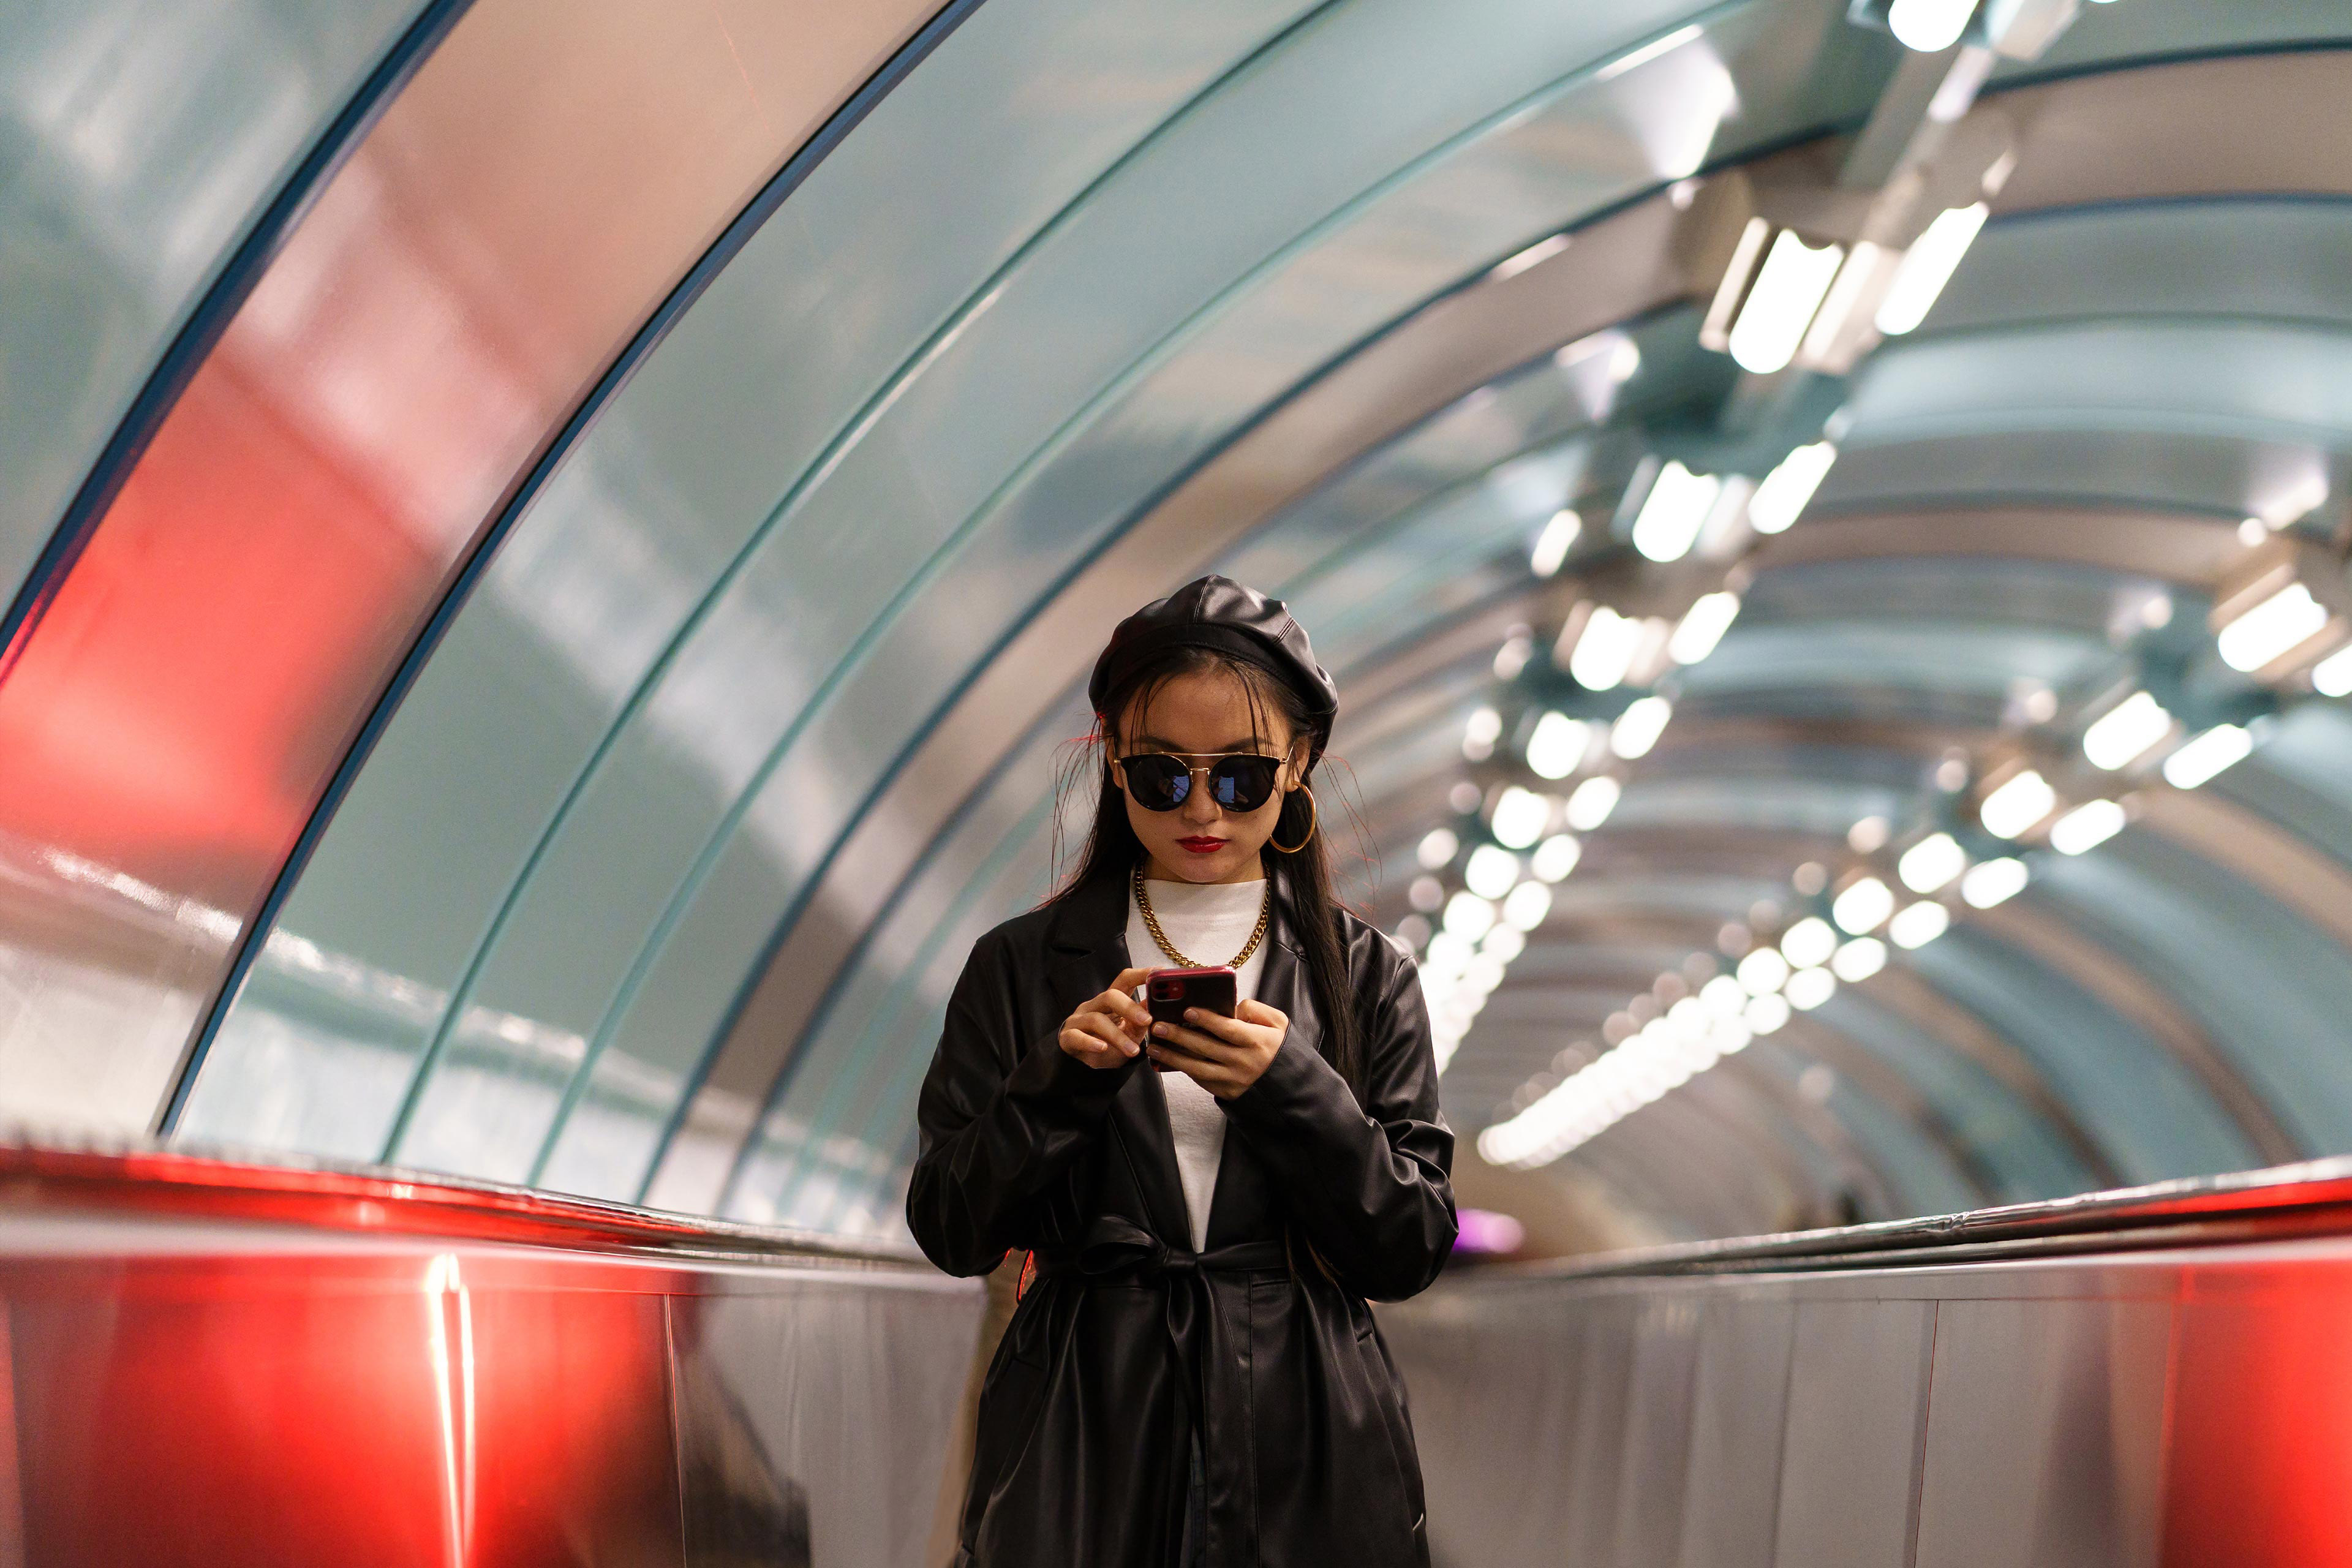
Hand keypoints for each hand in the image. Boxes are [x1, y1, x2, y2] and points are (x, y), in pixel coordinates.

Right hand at [1058, 967, 1152, 1068]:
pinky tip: (1102, 1048)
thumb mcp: (1131, 1033)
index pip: (1124, 980)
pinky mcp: (1067, 1037)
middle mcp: (1094, 1006)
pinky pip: (1077, 1036)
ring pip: (1096, 1020)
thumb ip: (1142, 1021)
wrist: (1086, 1065)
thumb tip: (1158, 1005)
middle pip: (1109, 996)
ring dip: (1117, 1036)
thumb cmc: (1110, 1044)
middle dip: (1129, 1007)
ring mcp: (1079, 1020)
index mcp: (1111, 1001)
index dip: (1141, 975)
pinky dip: (1090, 1042)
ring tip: (1133, 1051)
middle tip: (1147, 1020)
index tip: (1158, 973)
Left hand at [1146, 999, 1286, 1098]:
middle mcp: (1243, 1062)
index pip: (1228, 1029)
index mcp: (1257, 1042)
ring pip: (1197, 1068)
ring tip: (1154, 1046)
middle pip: (1206, 1047)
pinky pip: (1201, 1079)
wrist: (1287, 1084)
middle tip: (1158, 1026)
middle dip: (1179, 1036)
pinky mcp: (1226, 1091)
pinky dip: (1183, 1069)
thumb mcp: (1278, 1024)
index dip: (1207, 1020)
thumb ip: (1256, 1010)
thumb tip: (1231, 1007)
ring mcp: (1233, 1079)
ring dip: (1172, 1057)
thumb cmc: (1278, 1047)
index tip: (1187, 1011)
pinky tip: (1167, 1060)